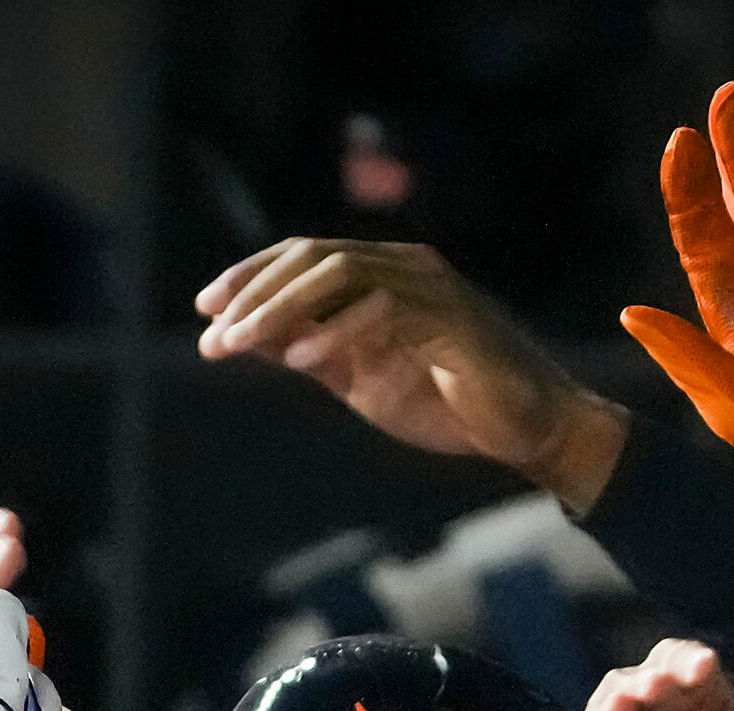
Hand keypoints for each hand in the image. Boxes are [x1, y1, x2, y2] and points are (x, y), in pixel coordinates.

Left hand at [195, 239, 627, 507]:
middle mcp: (406, 267)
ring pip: (340, 272)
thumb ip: (310, 350)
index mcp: (384, 275)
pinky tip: (300, 360)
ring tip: (239, 343)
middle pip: (313, 256)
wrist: (528, 432)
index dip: (250, 275)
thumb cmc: (449, 404)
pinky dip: (335, 332)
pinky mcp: (452, 319)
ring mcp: (431, 288)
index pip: (304, 256)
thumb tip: (241, 336)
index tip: (205, 308)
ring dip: (281, 308)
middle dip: (254, 291)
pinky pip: (383, 310)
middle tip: (213, 330)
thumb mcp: (360, 376)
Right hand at [577, 641, 733, 710]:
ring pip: (613, 698)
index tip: (701, 673)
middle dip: (653, 677)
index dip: (692, 663)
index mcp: (692, 685)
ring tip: (626, 710)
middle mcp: (651, 693)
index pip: (690, 659)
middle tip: (660, 688)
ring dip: (619, 702)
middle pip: (647, 671)